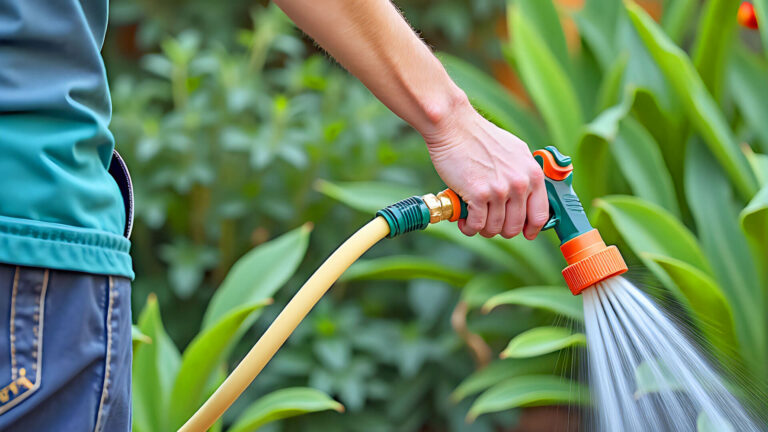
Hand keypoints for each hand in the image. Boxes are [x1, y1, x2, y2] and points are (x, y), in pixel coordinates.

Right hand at [421, 97, 548, 238]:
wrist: (455, 127)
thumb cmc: (480, 138)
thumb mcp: (515, 152)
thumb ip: (524, 174)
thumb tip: (528, 196)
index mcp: (532, 174)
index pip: (540, 215)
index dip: (531, 229)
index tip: (525, 233)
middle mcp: (520, 183)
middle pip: (515, 227)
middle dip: (500, 230)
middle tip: (488, 222)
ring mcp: (500, 190)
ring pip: (494, 228)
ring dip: (482, 229)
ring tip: (473, 218)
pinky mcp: (479, 194)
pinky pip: (477, 225)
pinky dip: (469, 227)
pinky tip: (464, 219)